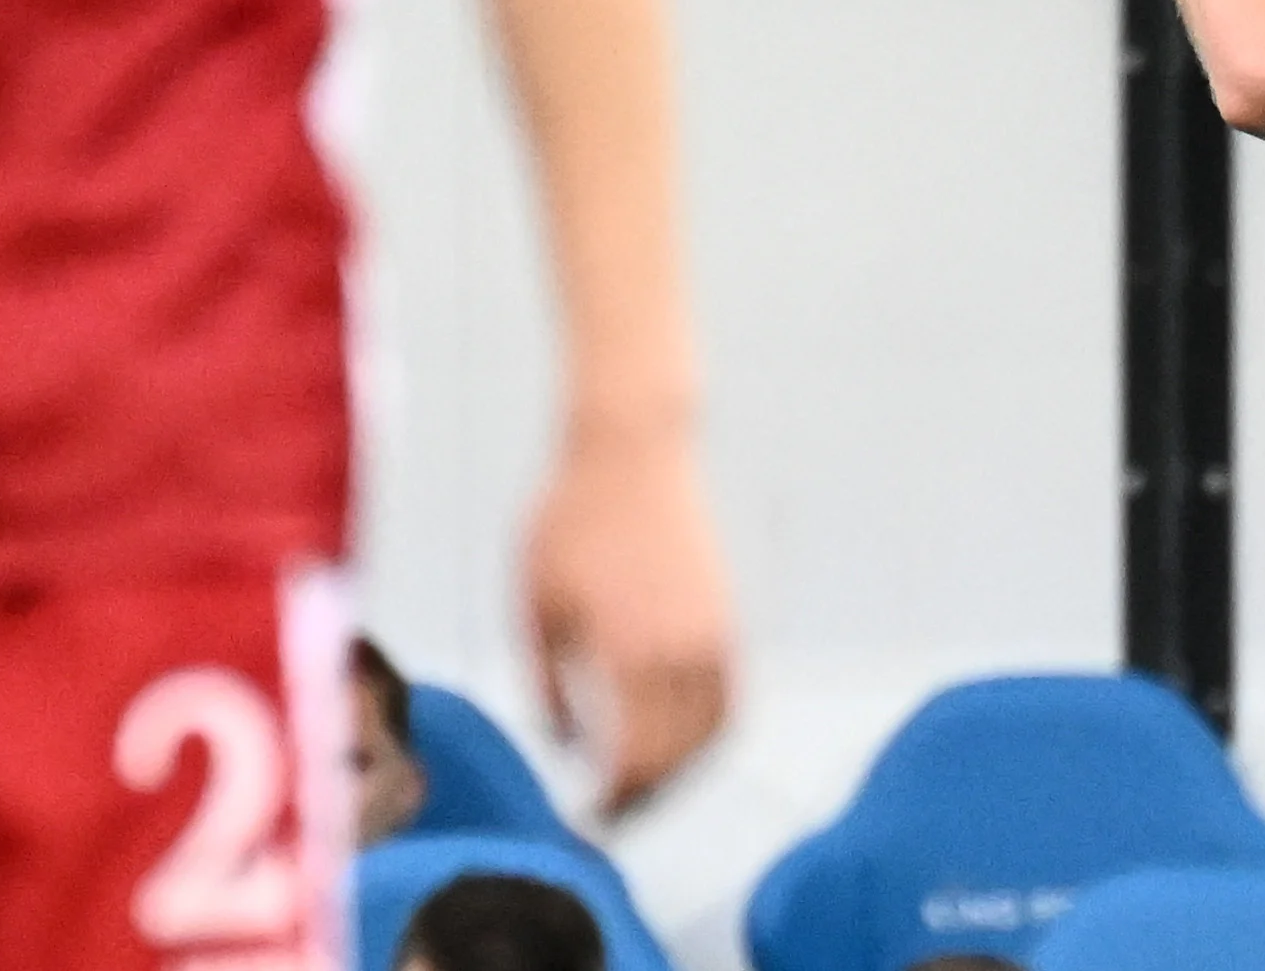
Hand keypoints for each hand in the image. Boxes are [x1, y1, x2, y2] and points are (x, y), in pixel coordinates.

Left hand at [523, 421, 734, 817]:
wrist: (631, 449)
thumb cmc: (569, 519)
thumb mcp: (534, 603)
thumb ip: (547, 682)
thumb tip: (565, 742)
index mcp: (625, 650)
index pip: (632, 756)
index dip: (613, 798)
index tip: (588, 816)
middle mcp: (679, 648)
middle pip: (675, 755)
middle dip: (644, 794)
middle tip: (612, 813)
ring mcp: (711, 630)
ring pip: (711, 731)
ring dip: (681, 768)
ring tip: (645, 783)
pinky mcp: (726, 613)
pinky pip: (730, 693)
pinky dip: (711, 729)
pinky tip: (683, 738)